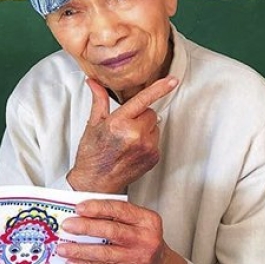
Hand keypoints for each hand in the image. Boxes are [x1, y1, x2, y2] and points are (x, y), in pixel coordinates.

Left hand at [58, 199, 187, 263]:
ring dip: (80, 250)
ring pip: (104, 253)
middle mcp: (145, 238)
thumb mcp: (138, 223)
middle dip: (85, 227)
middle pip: (111, 231)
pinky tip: (73, 261)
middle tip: (67, 226)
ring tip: (63, 247)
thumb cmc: (144, 241)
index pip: (120, 209)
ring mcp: (138, 257)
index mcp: (147, 220)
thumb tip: (82, 212)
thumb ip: (116, 216)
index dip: (97, 208)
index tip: (79, 208)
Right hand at [67, 76, 177, 193]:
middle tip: (123, 127)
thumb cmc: (92, 156)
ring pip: (154, 126)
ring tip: (127, 141)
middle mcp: (134, 135)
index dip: (159, 88)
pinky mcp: (153, 157)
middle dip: (139, 116)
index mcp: (118, 124)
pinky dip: (147, 142)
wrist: (95, 183)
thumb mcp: (93, 125)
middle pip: (149, 112)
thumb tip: (94, 83)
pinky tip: (132, 150)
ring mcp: (146, 148)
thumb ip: (99, 101)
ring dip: (144, 129)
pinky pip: (156, 140)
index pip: (143, 100)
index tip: (172, 80)